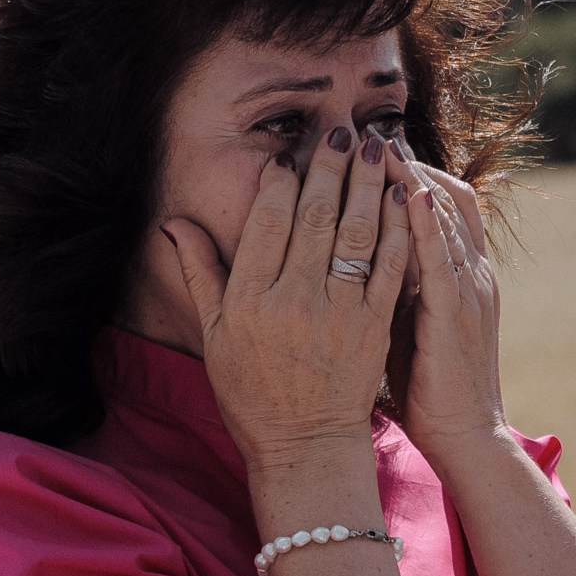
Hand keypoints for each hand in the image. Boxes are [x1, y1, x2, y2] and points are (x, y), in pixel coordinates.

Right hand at [165, 124, 411, 470]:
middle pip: (313, 217)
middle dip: (329, 167)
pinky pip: (390, 268)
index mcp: (249, 300)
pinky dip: (398, 230)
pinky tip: (402, 197)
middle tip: (340, 129)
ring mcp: (337, 314)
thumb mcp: (214, 335)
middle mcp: (293, 301)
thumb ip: (199, 273)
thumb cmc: (252, 393)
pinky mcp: (374, 327)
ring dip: (366, 185)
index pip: (267, 222)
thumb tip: (174, 222)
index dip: (281, 180)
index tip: (292, 151)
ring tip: (374, 146)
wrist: (304, 447)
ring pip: (355, 235)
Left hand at [398, 158, 508, 466]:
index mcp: (456, 272)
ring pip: (445, 219)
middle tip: (369, 131)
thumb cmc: (426, 382)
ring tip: (385, 146)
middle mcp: (468, 270)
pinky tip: (413, 196)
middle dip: (406, 165)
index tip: (368, 147)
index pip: (436, 205)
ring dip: (416, 180)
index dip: (407, 173)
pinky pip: (446, 259)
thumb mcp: (403, 319)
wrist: (463, 432)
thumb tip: (346, 250)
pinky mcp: (460, 313)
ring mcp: (469, 288)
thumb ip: (386, 281)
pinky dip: (431, 225)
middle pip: (441, 198)